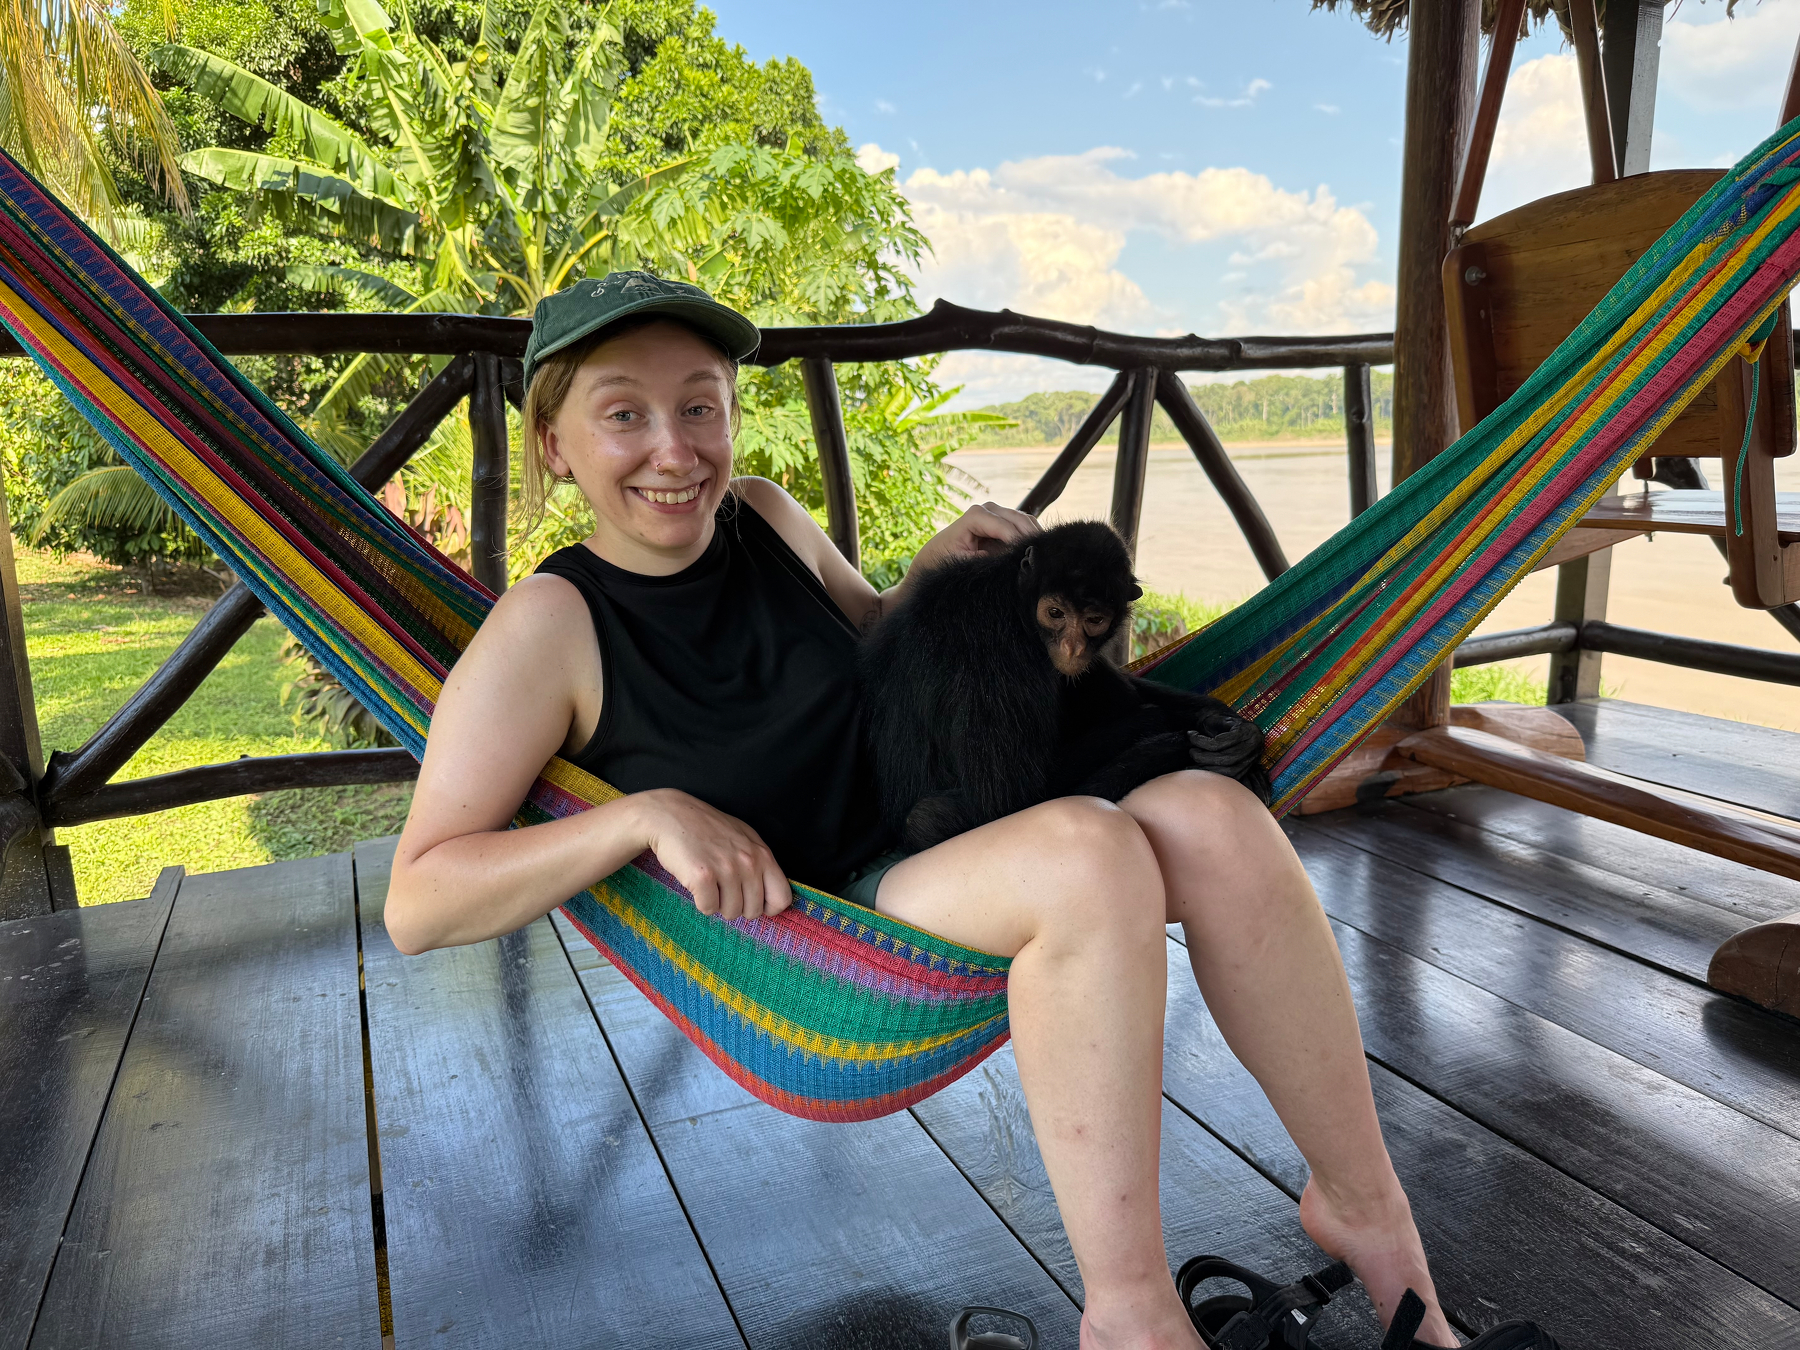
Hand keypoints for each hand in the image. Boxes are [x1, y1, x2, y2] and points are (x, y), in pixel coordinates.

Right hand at [630, 789, 793, 919]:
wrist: (671, 816)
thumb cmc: (707, 828)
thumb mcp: (743, 838)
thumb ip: (759, 863)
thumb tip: (770, 898)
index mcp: (762, 854)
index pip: (781, 897)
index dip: (768, 907)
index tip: (753, 902)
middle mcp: (748, 862)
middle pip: (753, 911)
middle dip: (738, 906)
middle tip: (724, 889)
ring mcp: (726, 869)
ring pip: (731, 912)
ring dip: (718, 904)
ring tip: (710, 883)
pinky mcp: (703, 877)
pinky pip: (708, 909)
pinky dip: (701, 902)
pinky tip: (697, 885)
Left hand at [907, 501, 1040, 575]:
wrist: (936, 558)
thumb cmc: (944, 561)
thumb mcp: (960, 563)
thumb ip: (983, 560)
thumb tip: (1007, 559)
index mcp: (975, 515)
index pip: (1005, 526)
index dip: (1018, 542)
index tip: (1028, 558)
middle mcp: (988, 509)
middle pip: (1020, 521)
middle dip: (1032, 539)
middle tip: (1042, 560)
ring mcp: (999, 514)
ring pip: (1027, 523)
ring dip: (1035, 539)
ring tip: (1042, 559)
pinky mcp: (1006, 523)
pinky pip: (1026, 528)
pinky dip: (1033, 539)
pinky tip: (1038, 553)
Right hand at [1186, 715, 1271, 804]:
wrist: (1211, 709)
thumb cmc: (1212, 732)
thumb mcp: (1218, 754)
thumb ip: (1219, 769)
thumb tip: (1214, 791)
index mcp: (1251, 759)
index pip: (1236, 777)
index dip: (1215, 778)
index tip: (1196, 776)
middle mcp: (1255, 750)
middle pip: (1232, 769)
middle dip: (1208, 768)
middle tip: (1190, 763)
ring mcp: (1252, 739)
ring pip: (1226, 757)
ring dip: (1204, 755)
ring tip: (1192, 750)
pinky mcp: (1243, 729)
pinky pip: (1220, 742)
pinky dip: (1203, 742)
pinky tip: (1192, 735)